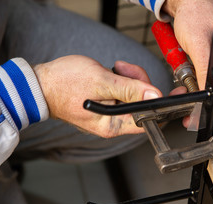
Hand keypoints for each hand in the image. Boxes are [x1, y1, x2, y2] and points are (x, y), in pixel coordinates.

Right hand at [34, 55, 161, 137]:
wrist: (40, 83)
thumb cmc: (65, 84)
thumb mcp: (101, 82)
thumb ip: (130, 89)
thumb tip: (155, 96)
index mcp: (113, 125)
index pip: (148, 121)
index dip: (162, 107)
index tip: (172, 93)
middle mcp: (113, 124)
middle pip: (142, 105)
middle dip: (140, 84)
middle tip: (125, 70)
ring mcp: (109, 114)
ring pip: (134, 96)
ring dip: (130, 79)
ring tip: (115, 69)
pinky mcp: (106, 104)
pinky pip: (123, 93)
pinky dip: (122, 80)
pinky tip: (113, 72)